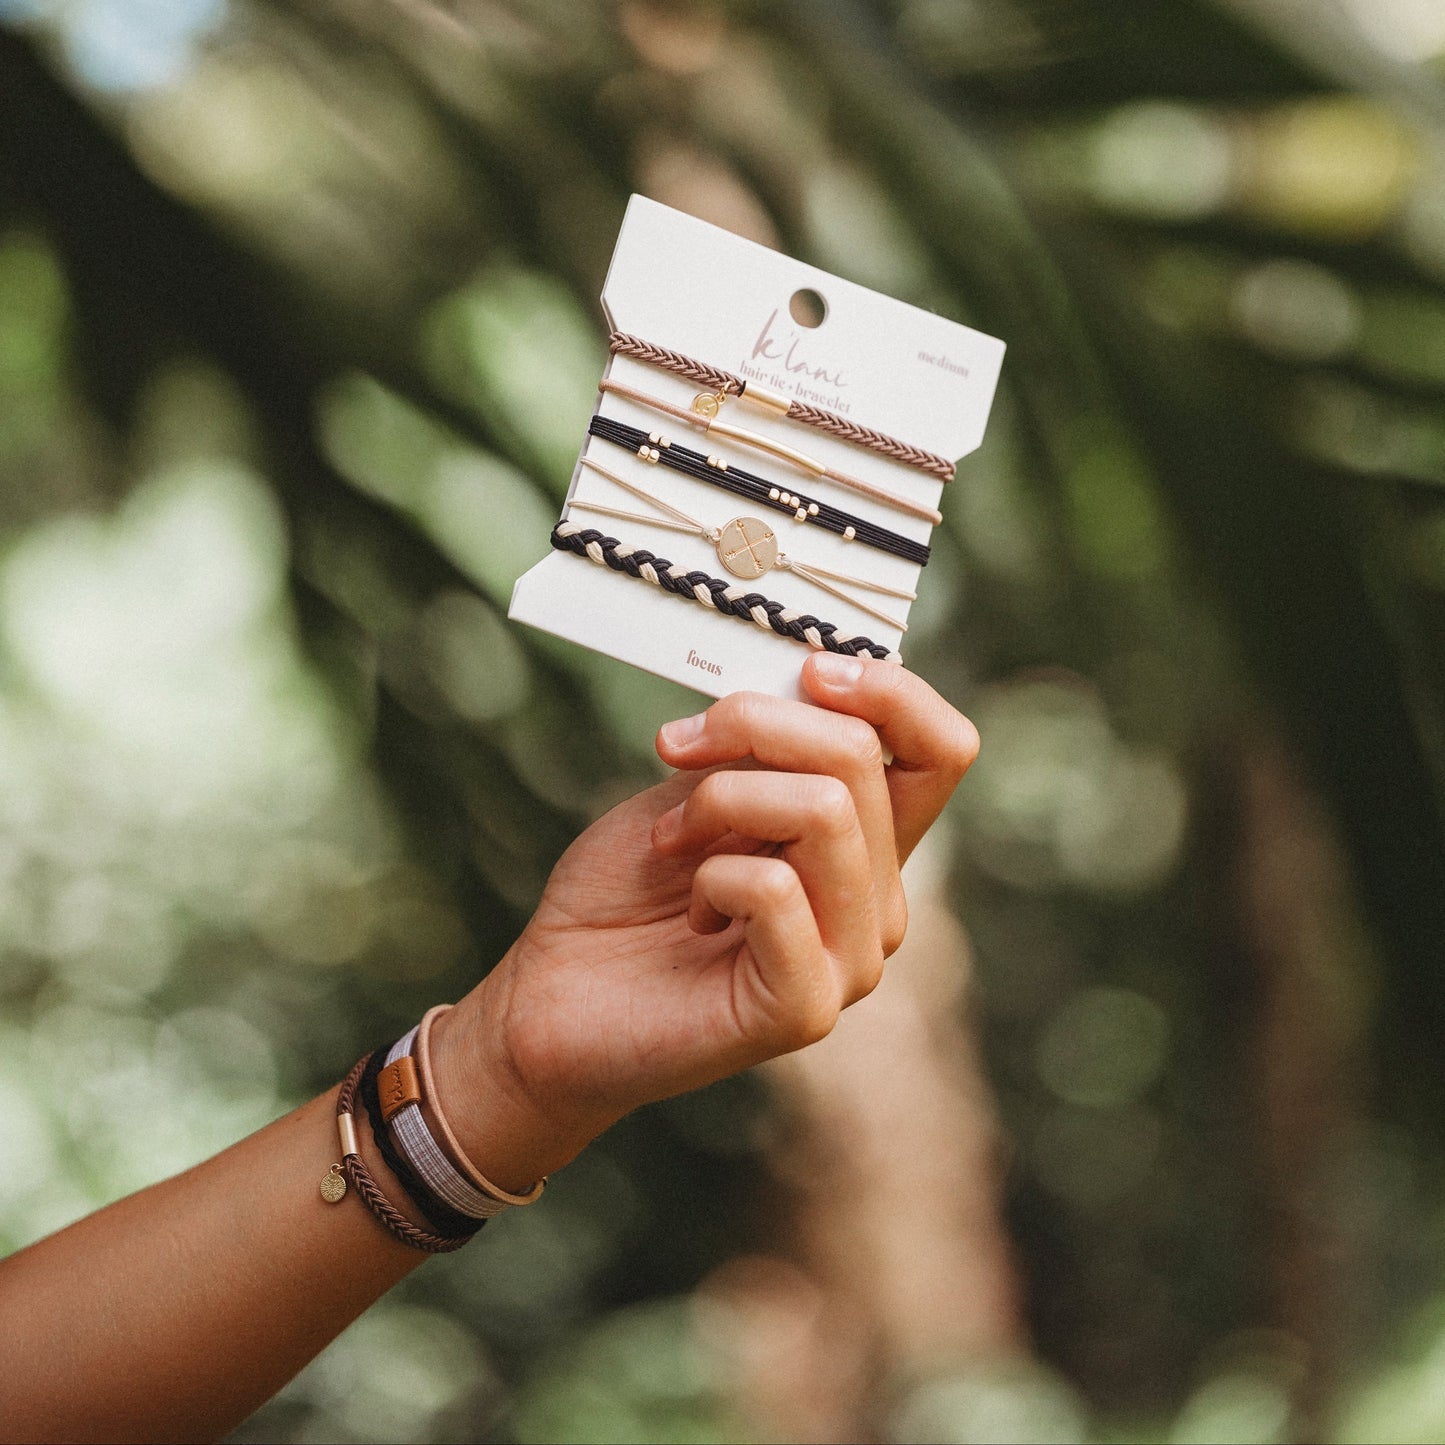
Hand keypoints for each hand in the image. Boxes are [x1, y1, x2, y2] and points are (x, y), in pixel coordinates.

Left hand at [431, 652, 979, 1189]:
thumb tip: (811, 678)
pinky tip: (692, 910)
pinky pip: (774, 889)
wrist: (553, 999)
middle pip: (862, 758)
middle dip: (752, 723)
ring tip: (670, 838)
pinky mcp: (804, 1007)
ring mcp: (849, 960)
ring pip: (825, 811)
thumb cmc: (624, 889)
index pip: (941, 750)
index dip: (891, 692)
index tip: (805, 670)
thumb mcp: (699, 786)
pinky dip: (712, 873)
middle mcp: (876, 902)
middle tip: (676, 747)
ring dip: (721, 799)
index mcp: (863, 843)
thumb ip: (766, 748)